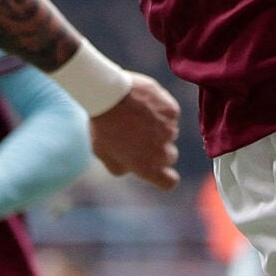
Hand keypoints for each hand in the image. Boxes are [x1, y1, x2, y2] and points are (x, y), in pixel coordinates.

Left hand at [89, 72, 181, 190]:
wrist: (109, 93)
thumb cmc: (103, 124)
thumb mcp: (103, 152)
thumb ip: (120, 166)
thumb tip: (131, 168)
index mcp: (146, 167)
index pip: (169, 181)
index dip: (166, 176)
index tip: (161, 169)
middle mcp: (162, 152)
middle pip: (170, 156)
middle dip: (159, 148)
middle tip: (140, 135)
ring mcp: (169, 130)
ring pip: (169, 132)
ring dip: (158, 127)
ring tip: (137, 115)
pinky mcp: (172, 111)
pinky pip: (170, 114)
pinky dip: (160, 110)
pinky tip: (144, 103)